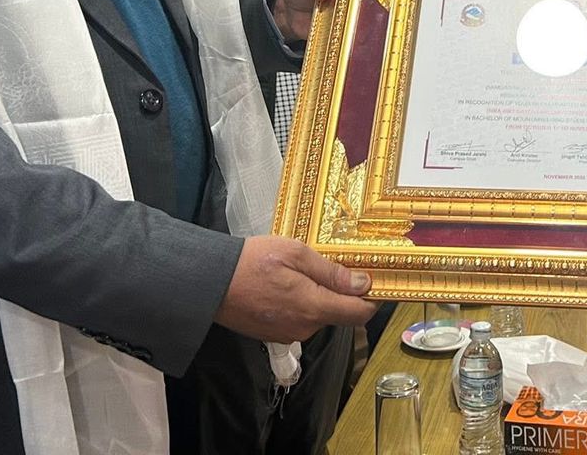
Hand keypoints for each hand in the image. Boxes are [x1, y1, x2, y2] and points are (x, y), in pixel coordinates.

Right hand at [214, 235, 375, 342]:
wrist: (211, 282)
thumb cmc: (253, 262)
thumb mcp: (296, 254)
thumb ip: (331, 272)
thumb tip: (362, 285)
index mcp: (313, 307)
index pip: (359, 314)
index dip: (372, 299)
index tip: (374, 281)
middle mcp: (304, 328)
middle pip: (338, 313)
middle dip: (339, 291)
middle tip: (326, 263)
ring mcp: (288, 334)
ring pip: (318, 315)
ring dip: (317, 296)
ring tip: (297, 271)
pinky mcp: (274, 334)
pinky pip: (298, 319)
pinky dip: (299, 303)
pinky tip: (283, 285)